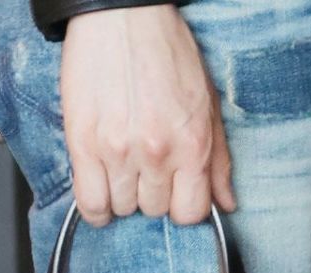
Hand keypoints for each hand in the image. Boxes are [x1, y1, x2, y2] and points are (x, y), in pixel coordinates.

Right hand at [59, 4, 236, 225]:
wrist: (121, 15)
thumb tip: (226, 203)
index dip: (181, 205)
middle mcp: (157, 153)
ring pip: (122, 208)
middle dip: (150, 193)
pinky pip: (91, 203)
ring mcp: (119, 152)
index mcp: (192, 145)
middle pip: (153, 211)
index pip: (189, 214)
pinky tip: (101, 187)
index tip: (173, 192)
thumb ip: (218, 160)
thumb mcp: (207, 103)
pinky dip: (96, 206)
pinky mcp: (84, 145)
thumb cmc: (166, 52)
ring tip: (122, 164)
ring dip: (122, 194)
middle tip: (145, 165)